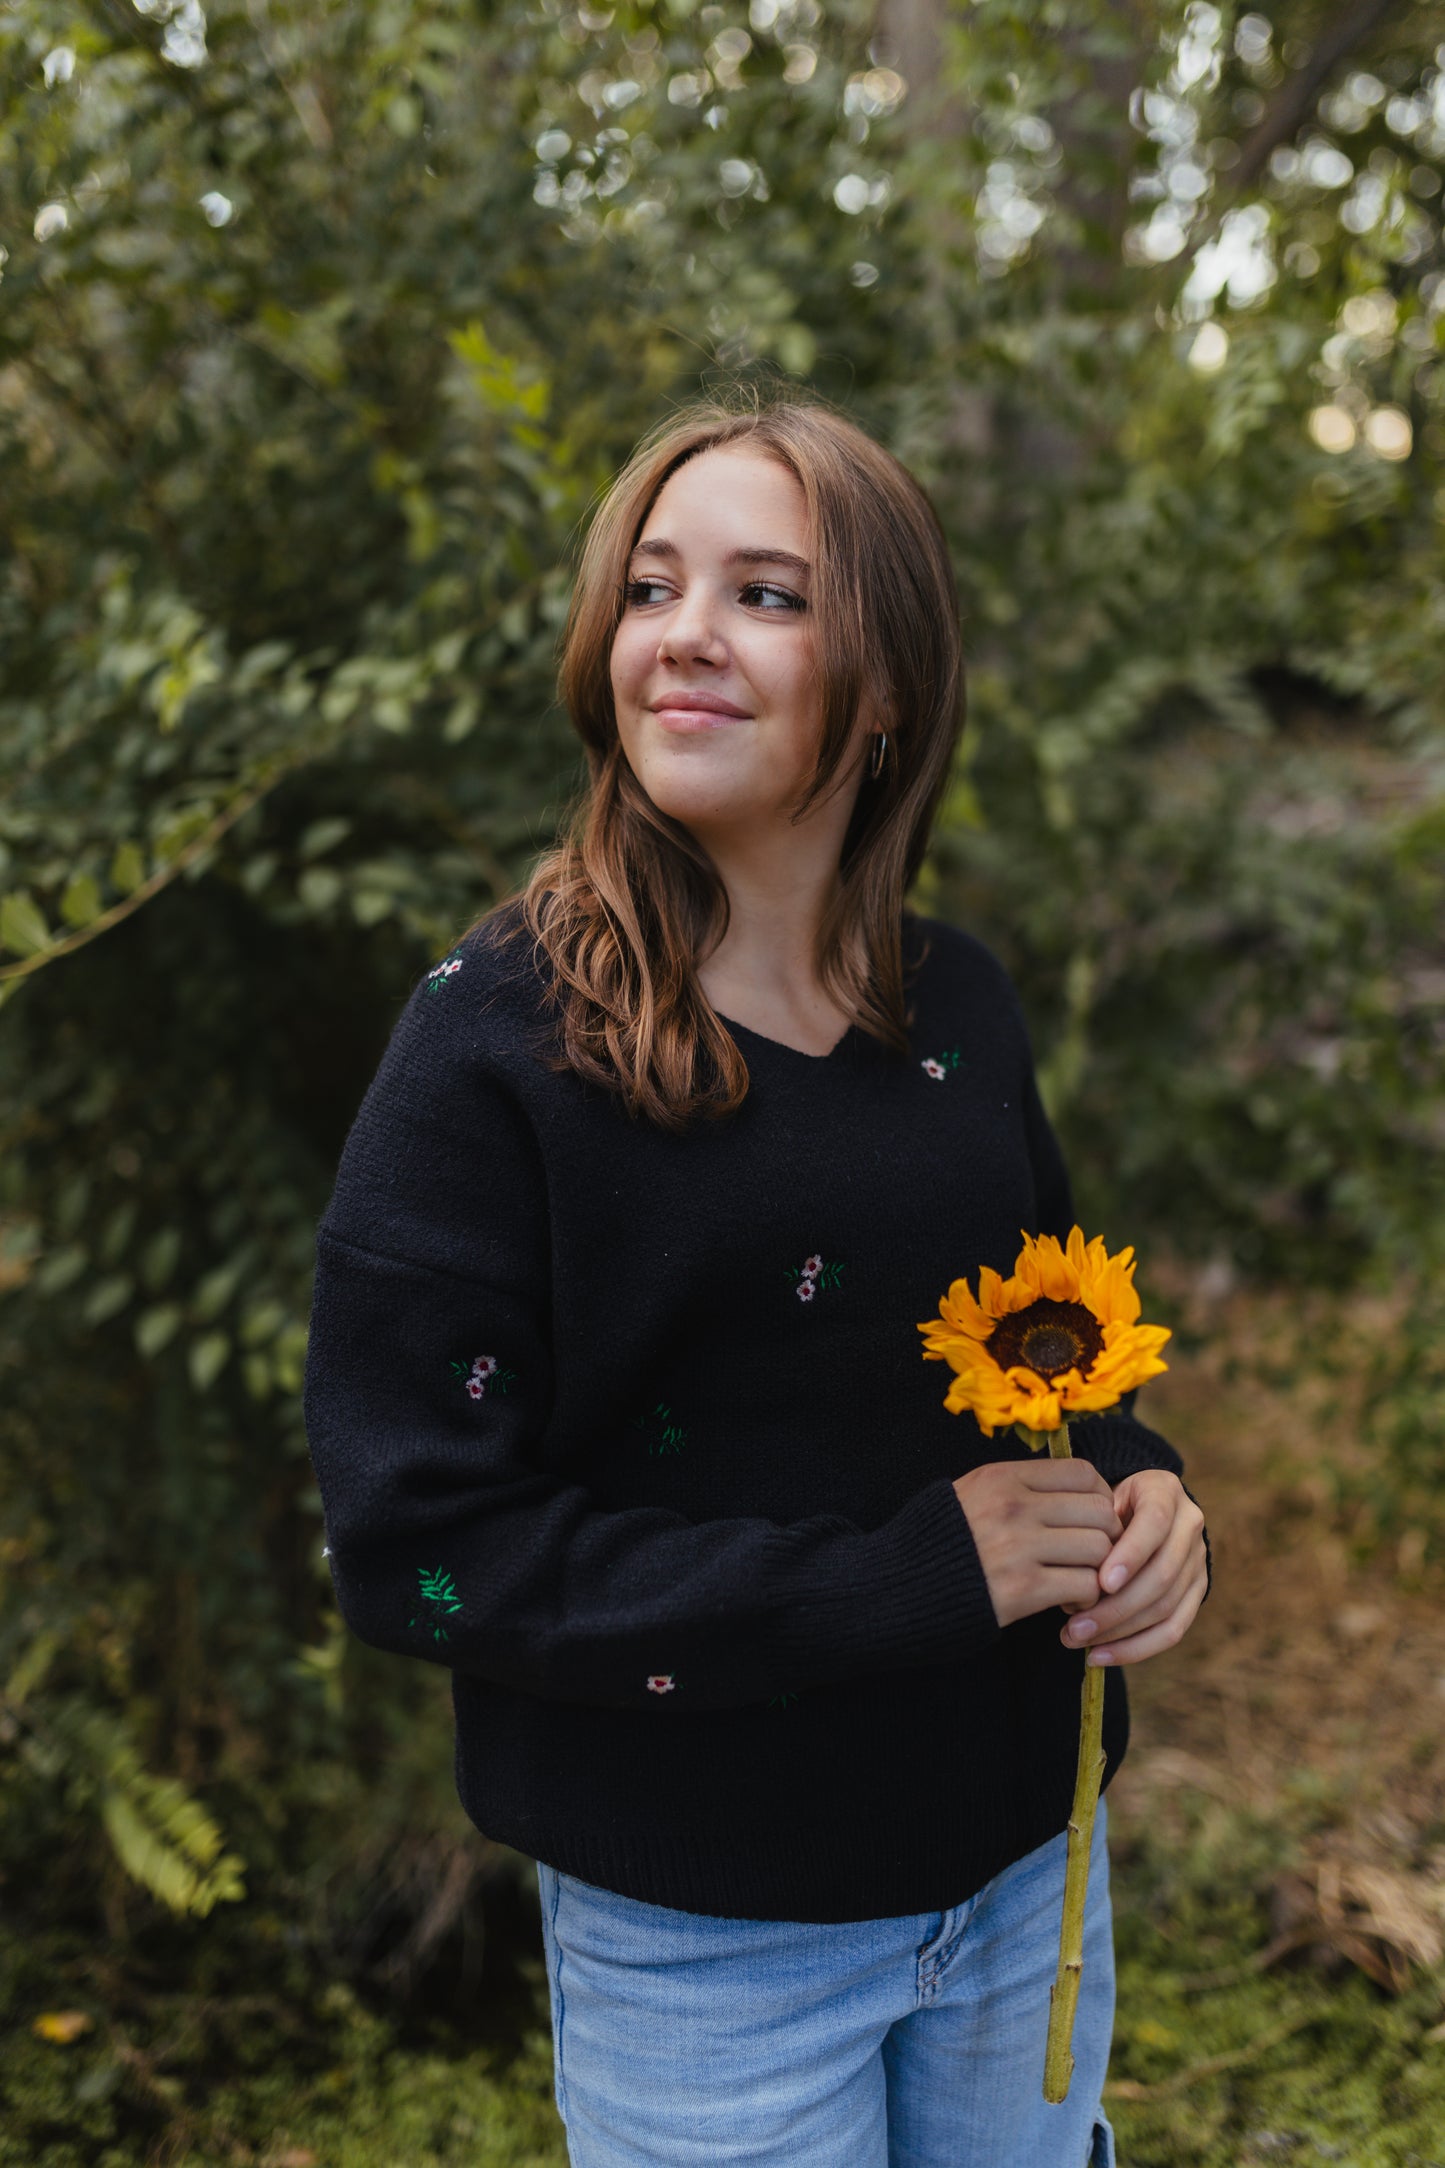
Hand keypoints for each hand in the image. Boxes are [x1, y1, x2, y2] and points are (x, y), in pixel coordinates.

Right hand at [953, 1458, 1122, 1630]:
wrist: (895, 1587)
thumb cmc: (938, 1542)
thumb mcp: (971, 1493)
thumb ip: (1017, 1487)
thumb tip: (1071, 1490)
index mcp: (1002, 1477)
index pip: (1083, 1474)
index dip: (1099, 1499)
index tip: (1088, 1523)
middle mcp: (1013, 1505)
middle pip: (1100, 1511)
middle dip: (1107, 1538)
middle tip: (1091, 1559)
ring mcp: (1018, 1546)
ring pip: (1100, 1548)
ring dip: (1099, 1571)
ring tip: (1080, 1583)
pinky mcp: (1022, 1589)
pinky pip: (1085, 1585)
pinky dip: (1086, 1599)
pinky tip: (1067, 1605)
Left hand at [1058, 1469, 1206, 1666]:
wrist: (1139, 1504)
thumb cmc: (1106, 1502)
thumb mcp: (1097, 1497)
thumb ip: (1090, 1524)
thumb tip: (1074, 1580)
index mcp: (1164, 1491)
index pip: (1155, 1521)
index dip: (1131, 1554)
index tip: (1101, 1582)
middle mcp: (1190, 1525)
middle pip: (1162, 1574)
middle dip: (1117, 1606)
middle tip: (1075, 1626)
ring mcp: (1198, 1561)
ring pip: (1166, 1607)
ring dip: (1120, 1632)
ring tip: (1078, 1641)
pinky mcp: (1197, 1593)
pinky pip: (1173, 1630)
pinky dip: (1136, 1648)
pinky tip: (1100, 1656)